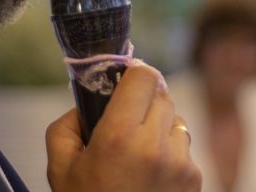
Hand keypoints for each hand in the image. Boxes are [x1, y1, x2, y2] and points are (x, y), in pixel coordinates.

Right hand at [46, 65, 200, 191]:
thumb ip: (67, 125)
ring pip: (175, 118)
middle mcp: (155, 146)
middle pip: (161, 93)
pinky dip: (170, 150)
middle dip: (144, 100)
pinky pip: (183, 146)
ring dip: (159, 124)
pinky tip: (151, 173)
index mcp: (119, 138)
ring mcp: (180, 163)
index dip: (133, 75)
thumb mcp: (60, 168)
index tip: (123, 83)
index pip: (144, 77)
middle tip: (126, 120)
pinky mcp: (195, 179)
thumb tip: (87, 103)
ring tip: (138, 152)